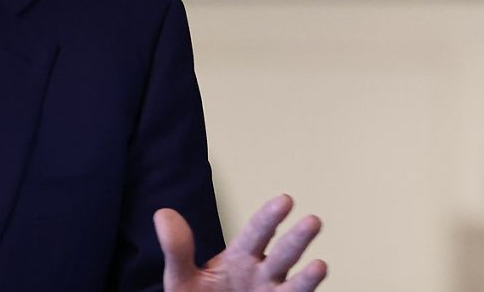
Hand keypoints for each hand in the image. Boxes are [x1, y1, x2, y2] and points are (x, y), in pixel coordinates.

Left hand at [155, 194, 326, 291]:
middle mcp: (262, 275)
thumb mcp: (181, 276)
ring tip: (320, 265)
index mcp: (240, 259)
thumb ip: (177, 248)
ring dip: (307, 277)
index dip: (268, 218)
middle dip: (296, 240)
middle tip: (312, 221)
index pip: (255, 234)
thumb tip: (163, 214)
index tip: (285, 200)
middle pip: (282, 255)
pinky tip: (313, 280)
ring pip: (294, 285)